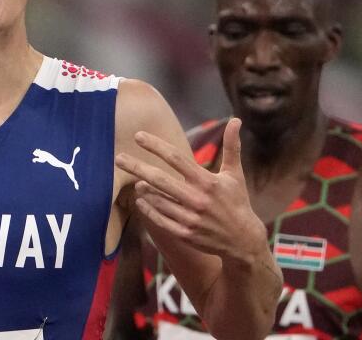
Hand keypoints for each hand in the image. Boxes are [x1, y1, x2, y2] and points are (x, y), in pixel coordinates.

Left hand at [115, 118, 266, 263]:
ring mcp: (189, 218)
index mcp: (206, 181)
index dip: (155, 145)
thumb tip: (236, 119)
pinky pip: (159, 219)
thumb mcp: (235, 174)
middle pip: (159, 179)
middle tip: (118, 158)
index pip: (175, 158)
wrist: (243, 241)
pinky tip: (140, 200)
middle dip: (136, 167)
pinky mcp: (184, 234)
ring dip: (143, 189)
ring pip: (157, 199)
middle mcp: (196, 199)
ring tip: (136, 181)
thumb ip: (232, 146)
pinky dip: (148, 209)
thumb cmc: (237, 202)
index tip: (137, 136)